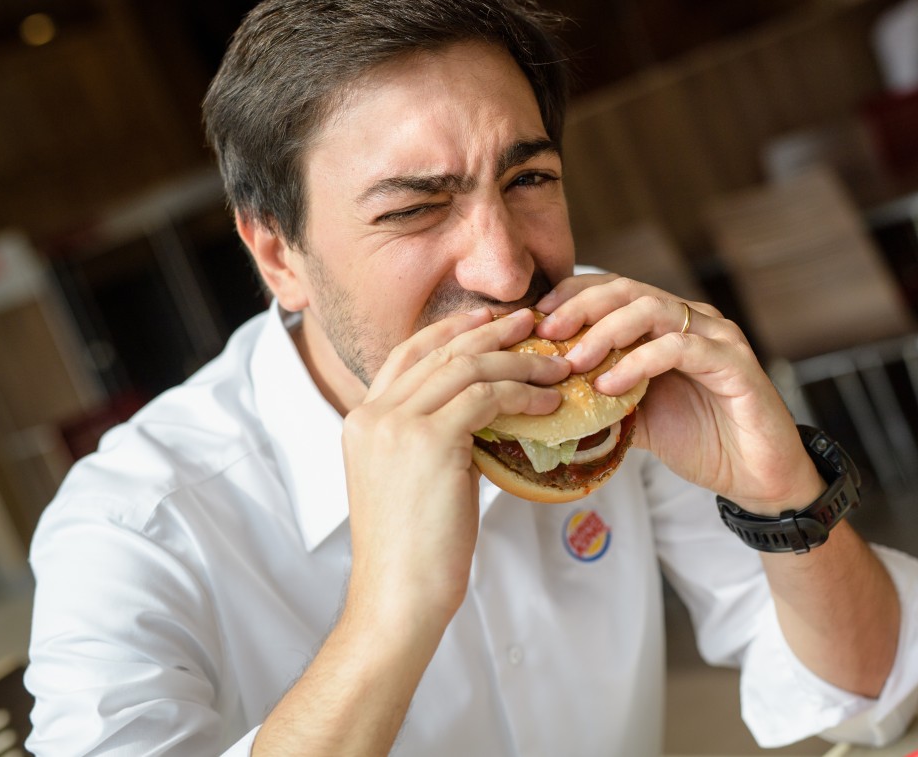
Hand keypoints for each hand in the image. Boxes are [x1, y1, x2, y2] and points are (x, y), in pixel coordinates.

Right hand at [339, 307, 569, 626]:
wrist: (399, 597)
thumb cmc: (414, 552)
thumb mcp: (414, 481)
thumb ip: (435, 440)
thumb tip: (483, 418)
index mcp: (361, 420)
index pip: (407, 354)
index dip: (449, 330)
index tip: (487, 320)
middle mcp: (373, 414)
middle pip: (440, 351)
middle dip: (491, 332)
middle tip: (532, 322)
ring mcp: (396, 424)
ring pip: (467, 368)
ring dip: (518, 362)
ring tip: (556, 365)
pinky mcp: (429, 441)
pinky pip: (486, 397)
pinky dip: (523, 394)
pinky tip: (549, 402)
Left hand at [534, 275, 820, 514]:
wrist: (758, 477)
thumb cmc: (702, 441)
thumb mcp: (637, 418)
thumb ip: (600, 401)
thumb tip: (543, 401)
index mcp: (667, 326)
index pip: (613, 290)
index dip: (571, 297)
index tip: (534, 319)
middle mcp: (691, 320)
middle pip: (627, 289)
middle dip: (580, 307)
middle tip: (546, 332)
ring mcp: (715, 337)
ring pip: (651, 309)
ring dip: (605, 332)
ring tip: (574, 362)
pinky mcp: (733, 362)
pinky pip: (680, 348)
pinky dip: (639, 362)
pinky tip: (610, 386)